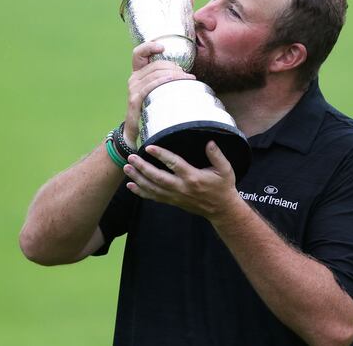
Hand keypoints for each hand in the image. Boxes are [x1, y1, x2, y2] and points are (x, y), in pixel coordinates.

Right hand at [123, 42, 194, 146]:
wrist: (135, 129)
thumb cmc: (149, 108)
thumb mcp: (155, 90)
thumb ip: (163, 79)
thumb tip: (184, 72)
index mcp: (137, 73)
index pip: (138, 54)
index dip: (149, 46)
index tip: (162, 47)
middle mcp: (133, 79)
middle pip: (155, 65)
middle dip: (174, 67)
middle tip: (187, 75)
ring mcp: (133, 88)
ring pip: (155, 74)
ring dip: (174, 75)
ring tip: (187, 80)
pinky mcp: (135, 99)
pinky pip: (151, 86)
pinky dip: (163, 82)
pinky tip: (174, 82)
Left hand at [123, 141, 240, 220]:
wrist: (221, 209)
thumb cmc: (223, 187)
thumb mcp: (226, 170)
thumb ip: (217, 156)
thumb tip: (209, 143)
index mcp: (193, 177)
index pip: (174, 164)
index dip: (161, 155)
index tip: (149, 147)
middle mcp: (182, 188)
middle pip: (158, 178)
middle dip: (143, 168)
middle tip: (131, 157)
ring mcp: (176, 196)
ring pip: (153, 188)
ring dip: (138, 179)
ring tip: (127, 168)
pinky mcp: (173, 202)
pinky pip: (154, 197)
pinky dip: (141, 192)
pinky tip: (131, 186)